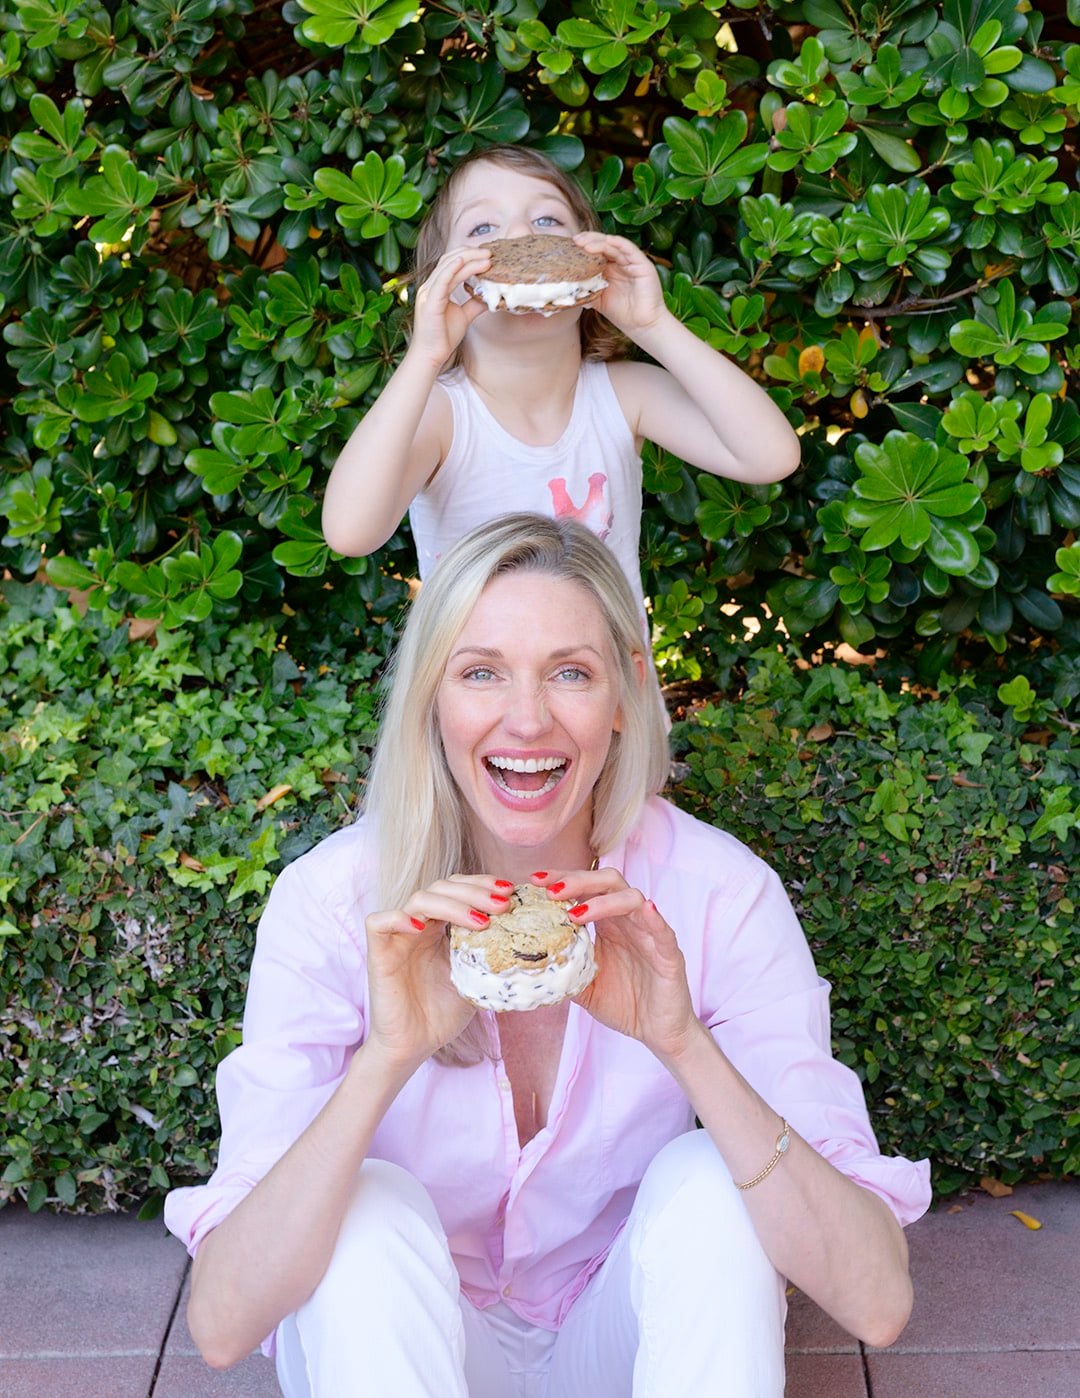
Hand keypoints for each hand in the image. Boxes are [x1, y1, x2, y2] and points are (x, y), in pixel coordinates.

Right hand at [364, 875, 510, 1069]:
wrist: (414, 1045)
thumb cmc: (443, 1014)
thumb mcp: (476, 979)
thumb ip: (490, 955)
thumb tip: (525, 940)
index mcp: (441, 927)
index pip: (459, 889)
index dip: (482, 885)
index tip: (510, 893)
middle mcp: (420, 925)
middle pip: (443, 887)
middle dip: (475, 892)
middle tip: (502, 904)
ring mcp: (399, 936)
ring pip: (419, 899)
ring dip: (452, 904)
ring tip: (480, 921)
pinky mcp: (379, 953)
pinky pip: (378, 922)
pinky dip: (398, 918)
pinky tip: (422, 928)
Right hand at [408, 246, 491, 370]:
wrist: (431, 355)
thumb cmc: (443, 336)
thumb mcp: (464, 315)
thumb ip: (474, 303)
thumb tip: (490, 296)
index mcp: (436, 287)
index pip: (452, 263)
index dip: (469, 256)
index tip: (488, 255)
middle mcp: (430, 286)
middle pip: (449, 260)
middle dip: (471, 253)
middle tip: (490, 253)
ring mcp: (428, 293)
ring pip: (447, 268)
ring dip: (468, 260)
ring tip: (486, 258)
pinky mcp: (430, 303)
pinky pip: (440, 281)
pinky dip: (451, 270)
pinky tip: (462, 262)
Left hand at [532, 870, 698, 1059]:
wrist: (656, 1032)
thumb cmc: (624, 1003)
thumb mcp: (583, 986)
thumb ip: (562, 969)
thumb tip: (525, 964)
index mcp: (608, 924)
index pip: (585, 889)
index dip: (562, 880)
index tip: (535, 881)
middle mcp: (628, 921)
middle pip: (607, 883)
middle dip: (578, 881)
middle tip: (550, 891)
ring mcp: (649, 934)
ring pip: (631, 899)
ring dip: (602, 901)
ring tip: (575, 914)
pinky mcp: (668, 954)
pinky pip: (662, 930)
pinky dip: (652, 918)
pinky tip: (645, 909)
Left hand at [572, 232, 668, 340]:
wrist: (640, 326)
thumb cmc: (621, 314)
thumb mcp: (597, 300)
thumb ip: (586, 290)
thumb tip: (567, 287)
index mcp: (610, 268)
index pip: (596, 251)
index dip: (584, 246)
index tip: (570, 246)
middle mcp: (621, 262)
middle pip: (604, 244)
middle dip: (589, 240)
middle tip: (576, 241)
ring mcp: (632, 262)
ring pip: (614, 244)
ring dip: (599, 242)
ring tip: (584, 244)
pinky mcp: (642, 264)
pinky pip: (629, 249)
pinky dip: (617, 243)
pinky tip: (606, 242)